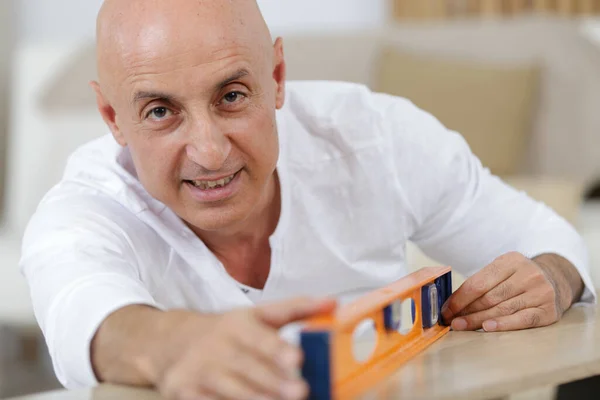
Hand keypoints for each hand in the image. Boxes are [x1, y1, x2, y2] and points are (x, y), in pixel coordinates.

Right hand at [154, 297, 335, 399]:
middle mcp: (217, 347)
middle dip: (274, 383)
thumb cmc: (228, 331)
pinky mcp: (184, 392)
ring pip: (231, 390)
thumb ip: (296, 309)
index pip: (260, 337)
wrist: (173, 341)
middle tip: (301, 392)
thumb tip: (334, 303)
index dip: (278, 349)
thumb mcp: (258, 315)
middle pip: (248, 368)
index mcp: (238, 324)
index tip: (298, 359)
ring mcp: (199, 371)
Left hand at [441, 252, 583, 331]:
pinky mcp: (548, 310)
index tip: (446, 309)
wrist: (556, 280)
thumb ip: (481, 282)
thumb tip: (452, 303)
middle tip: (451, 321)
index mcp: (511, 260)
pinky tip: (487, 328)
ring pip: (502, 309)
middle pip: (489, 297)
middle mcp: (527, 274)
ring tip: (461, 326)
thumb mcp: (502, 270)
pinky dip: (503, 325)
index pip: (479, 282)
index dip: (460, 298)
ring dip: (478, 320)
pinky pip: (521, 319)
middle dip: (466, 311)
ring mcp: (540, 292)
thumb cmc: (518, 278)